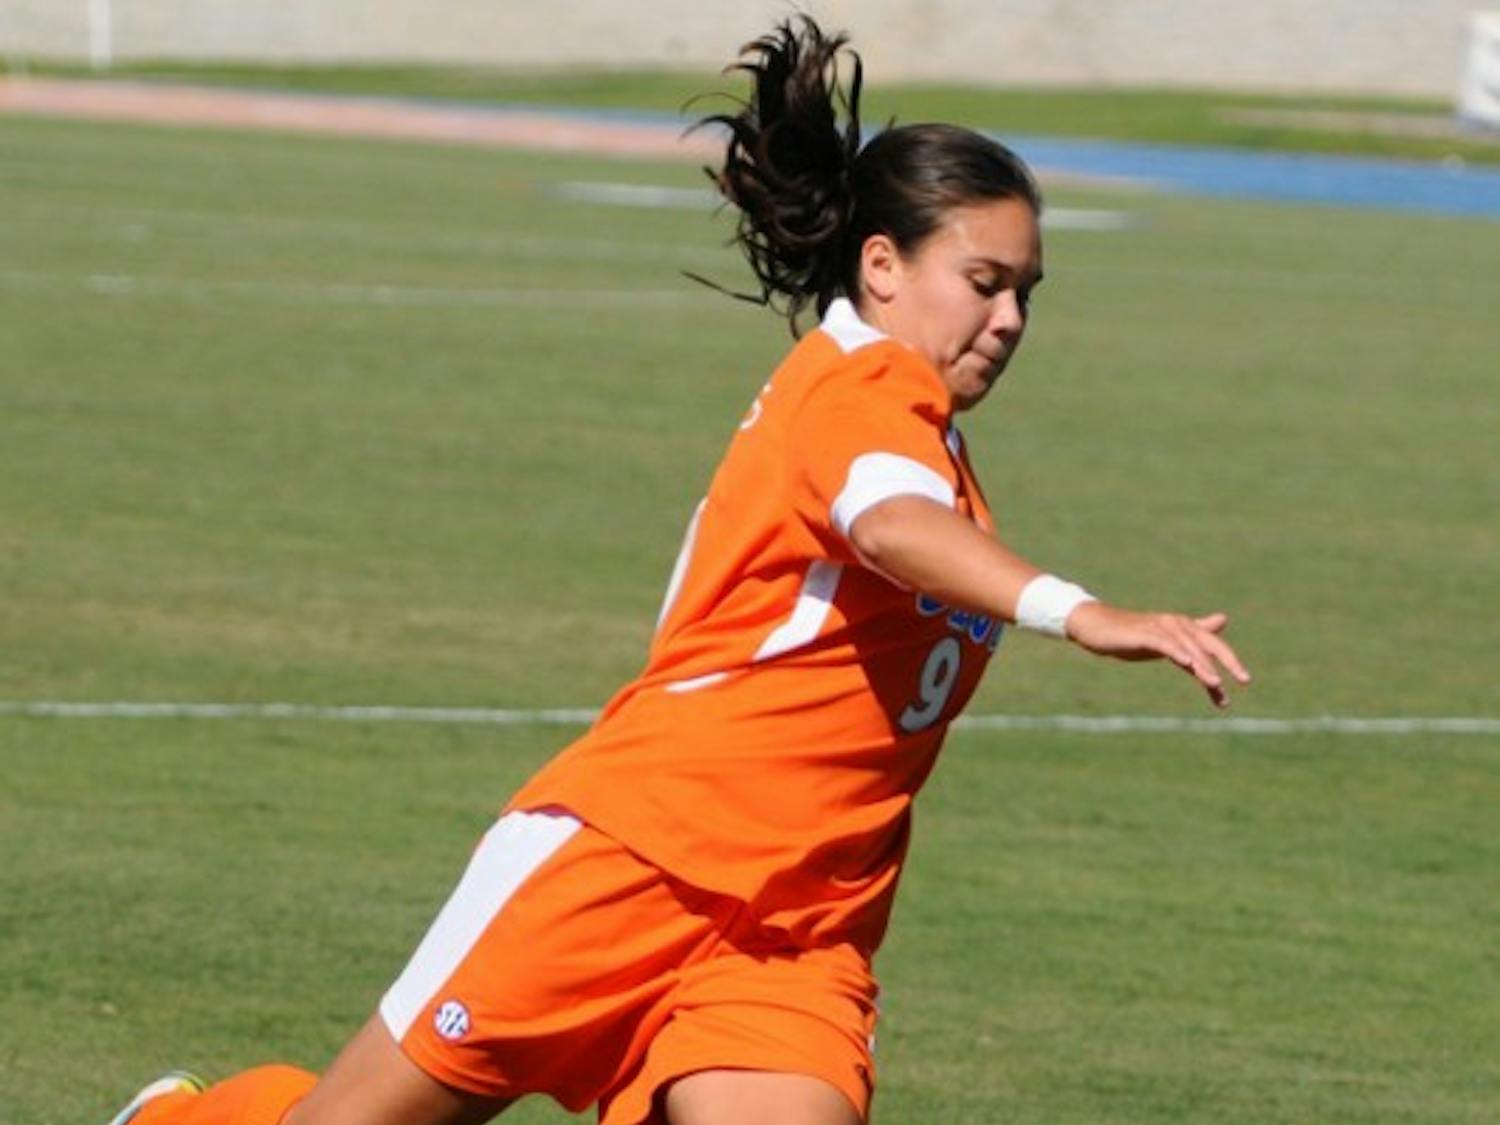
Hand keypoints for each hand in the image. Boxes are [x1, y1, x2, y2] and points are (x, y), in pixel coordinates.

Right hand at [1063, 604, 1250, 708]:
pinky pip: (1165, 643)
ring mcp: (1160, 628)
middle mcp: (1175, 624)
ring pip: (1189, 647)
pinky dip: (1177, 652)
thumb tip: (1223, 620)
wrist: (1097, 626)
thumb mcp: (1167, 638)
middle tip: (1244, 679)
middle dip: (1227, 661)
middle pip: (1207, 644)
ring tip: (1216, 683)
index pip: (1212, 645)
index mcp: (1183, 627)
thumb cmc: (1131, 635)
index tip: (1244, 681)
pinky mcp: (1144, 634)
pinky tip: (1188, 663)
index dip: (1230, 660)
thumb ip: (1195, 634)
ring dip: (1203, 665)